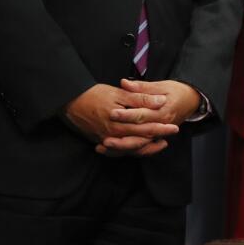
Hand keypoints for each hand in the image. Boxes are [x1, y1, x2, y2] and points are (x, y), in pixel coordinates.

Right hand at [63, 83, 179, 157]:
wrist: (69, 101)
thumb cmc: (94, 95)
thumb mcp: (119, 93)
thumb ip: (141, 99)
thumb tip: (161, 101)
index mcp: (121, 123)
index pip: (146, 128)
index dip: (161, 128)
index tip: (174, 127)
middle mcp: (114, 135)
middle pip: (141, 140)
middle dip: (157, 138)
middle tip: (171, 134)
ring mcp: (106, 140)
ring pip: (130, 149)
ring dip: (145, 147)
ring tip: (158, 143)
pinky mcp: (100, 141)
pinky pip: (118, 151)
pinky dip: (130, 150)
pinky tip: (137, 147)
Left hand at [93, 79, 200, 155]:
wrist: (192, 100)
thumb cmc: (177, 91)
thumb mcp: (162, 85)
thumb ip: (142, 87)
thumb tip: (125, 83)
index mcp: (163, 112)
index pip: (142, 115)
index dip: (127, 115)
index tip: (112, 113)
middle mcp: (161, 125)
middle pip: (139, 134)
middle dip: (121, 138)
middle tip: (105, 138)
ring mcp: (159, 133)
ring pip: (139, 144)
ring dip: (121, 147)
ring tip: (104, 146)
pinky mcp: (156, 137)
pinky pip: (141, 147)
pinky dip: (126, 150)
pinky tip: (111, 150)